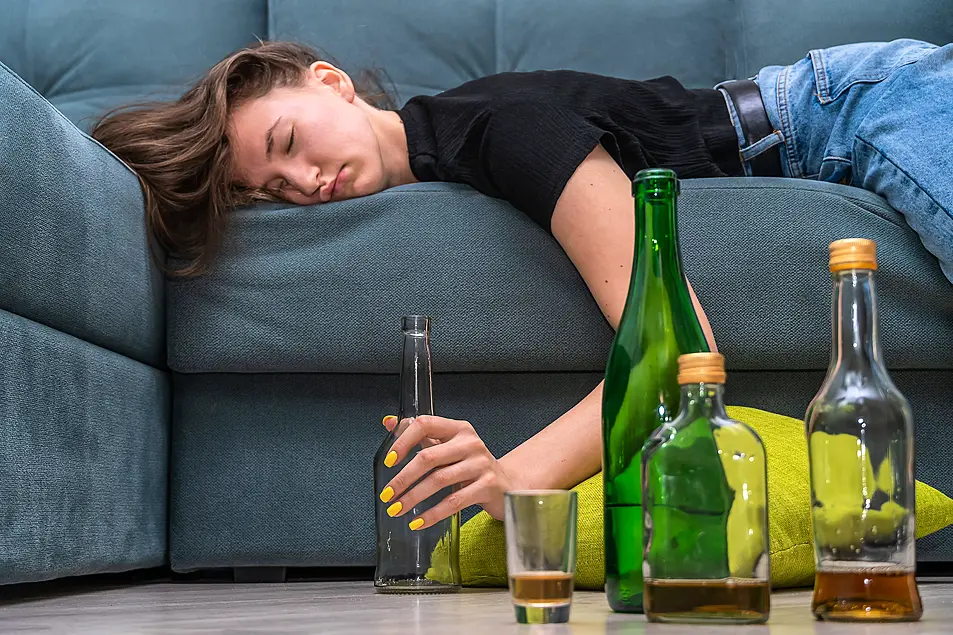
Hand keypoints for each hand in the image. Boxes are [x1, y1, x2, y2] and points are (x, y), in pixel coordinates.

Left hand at [378, 414, 512, 529]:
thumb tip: (388, 422)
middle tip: (386, 495)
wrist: (507, 484)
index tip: (388, 461)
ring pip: (438, 481)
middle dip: (403, 478)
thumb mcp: (448, 447)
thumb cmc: (471, 465)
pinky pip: (454, 502)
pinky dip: (433, 514)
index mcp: (458, 429)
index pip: (425, 424)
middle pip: (428, 457)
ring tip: (396, 509)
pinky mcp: (488, 486)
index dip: (403, 441)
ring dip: (413, 498)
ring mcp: (481, 464)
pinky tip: (418, 522)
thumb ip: (421, 435)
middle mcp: (471, 442)